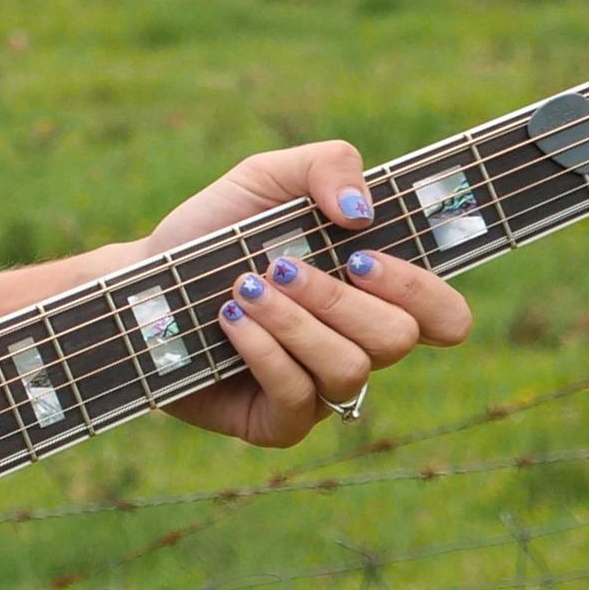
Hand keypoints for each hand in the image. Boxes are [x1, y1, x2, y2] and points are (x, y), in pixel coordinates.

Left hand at [143, 139, 473, 449]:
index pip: (445, 316)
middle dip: (336, 298)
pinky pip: (297, 399)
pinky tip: (229, 318)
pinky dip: (263, 350)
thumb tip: (362, 212)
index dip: (420, 290)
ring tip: (245, 288)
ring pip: (350, 369)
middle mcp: (358, 346)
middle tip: (281, 266)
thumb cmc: (215, 230)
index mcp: (376, 296)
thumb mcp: (267, 177)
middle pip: (397, 339)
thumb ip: (326, 166)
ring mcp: (320, 390)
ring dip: (295, 322)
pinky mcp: (276, 424)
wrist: (143, 280)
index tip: (362, 256)